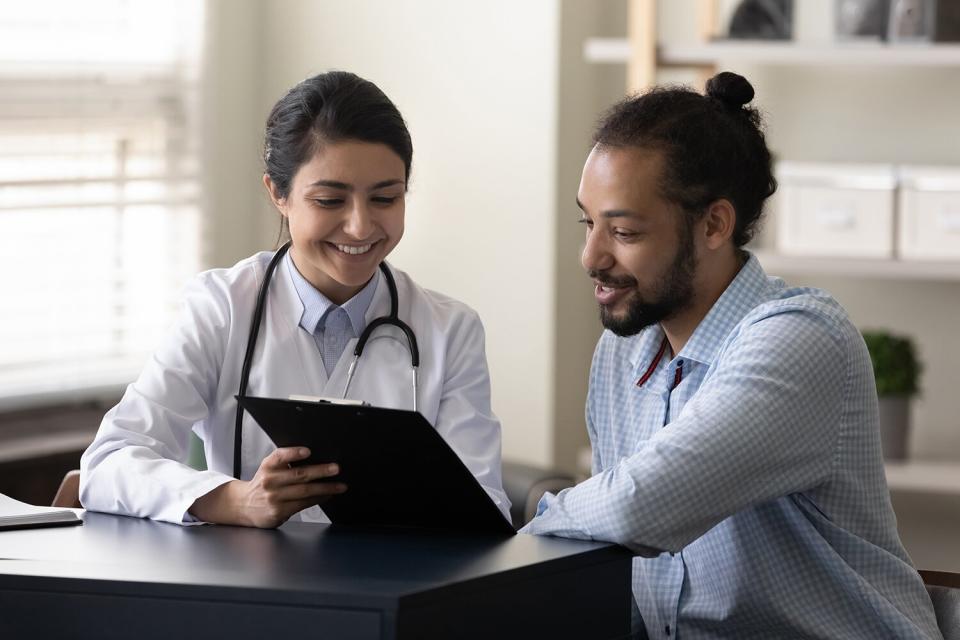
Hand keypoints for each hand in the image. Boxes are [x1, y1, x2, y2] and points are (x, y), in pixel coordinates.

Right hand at [189, 447, 346, 527]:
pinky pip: (303, 504)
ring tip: (339, 486)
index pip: (280, 456)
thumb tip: (315, 458)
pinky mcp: (279, 511)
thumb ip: (284, 462)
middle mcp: (269, 480)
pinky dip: (318, 499)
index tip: (308, 451)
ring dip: (325, 488)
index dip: (294, 453)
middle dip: (320, 471)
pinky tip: (327, 495)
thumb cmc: (262, 484)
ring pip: (305, 491)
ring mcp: (274, 497)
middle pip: (299, 474)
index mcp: (268, 466)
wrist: (244, 506)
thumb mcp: (268, 468)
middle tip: (335, 468)